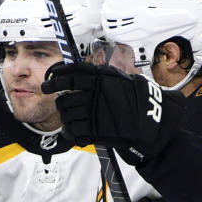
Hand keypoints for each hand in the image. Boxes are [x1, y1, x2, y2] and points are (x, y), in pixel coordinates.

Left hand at [41, 62, 183, 164]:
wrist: (150, 121)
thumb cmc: (137, 100)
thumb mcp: (121, 79)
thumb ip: (101, 76)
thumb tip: (80, 74)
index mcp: (101, 77)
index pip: (71, 72)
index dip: (57, 75)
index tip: (51, 80)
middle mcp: (95, 91)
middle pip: (65, 94)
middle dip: (57, 97)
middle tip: (55, 97)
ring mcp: (93, 110)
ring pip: (67, 111)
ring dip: (65, 114)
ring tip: (69, 116)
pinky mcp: (94, 128)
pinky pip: (73, 128)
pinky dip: (70, 130)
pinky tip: (73, 129)